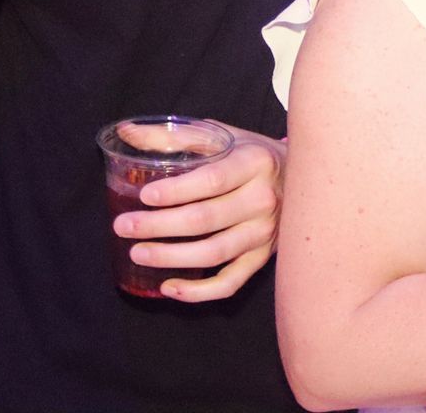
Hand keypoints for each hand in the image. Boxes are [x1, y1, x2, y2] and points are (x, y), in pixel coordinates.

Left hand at [111, 123, 284, 302]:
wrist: (301, 177)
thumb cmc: (250, 154)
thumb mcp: (220, 136)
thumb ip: (173, 137)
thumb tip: (127, 132)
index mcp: (255, 163)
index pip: (212, 180)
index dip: (177, 191)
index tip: (144, 196)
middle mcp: (264, 199)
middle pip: (206, 219)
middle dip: (159, 225)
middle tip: (124, 226)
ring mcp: (265, 232)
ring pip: (215, 252)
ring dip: (172, 257)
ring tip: (137, 253)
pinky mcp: (264, 257)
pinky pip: (231, 282)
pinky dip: (199, 291)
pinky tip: (169, 287)